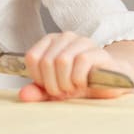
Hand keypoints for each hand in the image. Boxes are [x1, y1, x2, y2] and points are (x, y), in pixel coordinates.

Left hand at [19, 32, 133, 101]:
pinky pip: (81, 62)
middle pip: (46, 61)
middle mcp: (64, 37)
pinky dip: (79, 79)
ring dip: (66, 82)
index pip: (32, 58)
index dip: (39, 78)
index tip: (50, 86)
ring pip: (62, 60)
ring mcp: (82, 41)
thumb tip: (23, 96)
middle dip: (53, 84)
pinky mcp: (97, 50)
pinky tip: (84, 83)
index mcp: (50, 42)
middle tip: (64, 91)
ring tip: (74, 87)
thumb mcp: (56, 90)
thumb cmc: (80, 83)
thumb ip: (39, 91)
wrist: (110, 83)